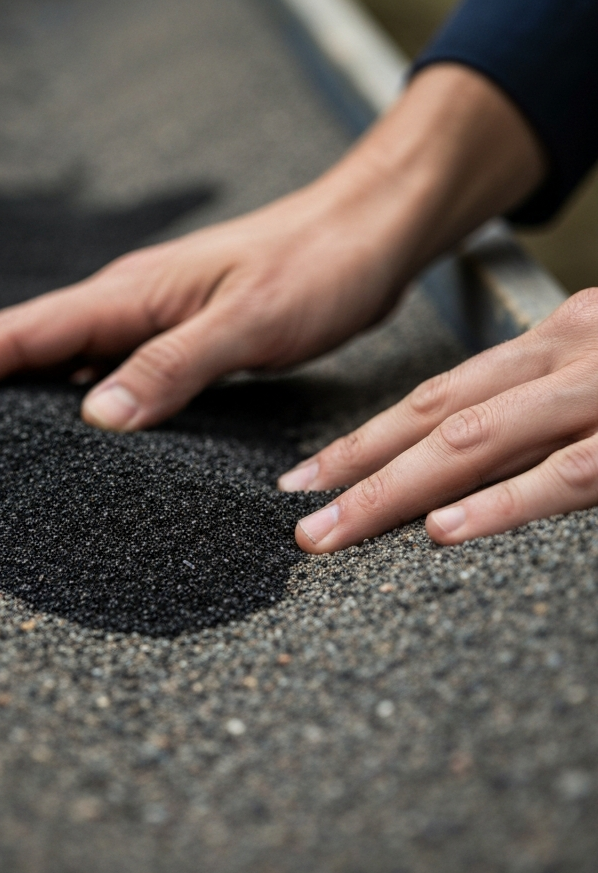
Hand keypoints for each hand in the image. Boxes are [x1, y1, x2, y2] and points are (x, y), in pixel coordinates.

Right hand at [0, 65, 544, 432]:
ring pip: (63, 366)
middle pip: (23, 350)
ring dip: (15, 401)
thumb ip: (173, 366)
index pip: (16, 336)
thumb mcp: (249, 321)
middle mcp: (127, 306)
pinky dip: (77, 407)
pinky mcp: (181, 337)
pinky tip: (79, 441)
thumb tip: (93, 422)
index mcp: (127, 295)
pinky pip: (110, 375)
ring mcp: (151, 320)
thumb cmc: (319, 264)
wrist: (371, 228)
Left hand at [283, 289, 597, 550]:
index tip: (309, 477)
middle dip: (358, 470)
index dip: (367, 440)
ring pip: (476, 441)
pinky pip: (563, 475)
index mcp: (554, 341)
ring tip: (337, 531)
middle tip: (303, 522)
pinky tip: (441, 530)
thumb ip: (542, 406)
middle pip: (438, 416)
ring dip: (395, 490)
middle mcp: (568, 355)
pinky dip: (497, 505)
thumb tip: (465, 459)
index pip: (439, 394)